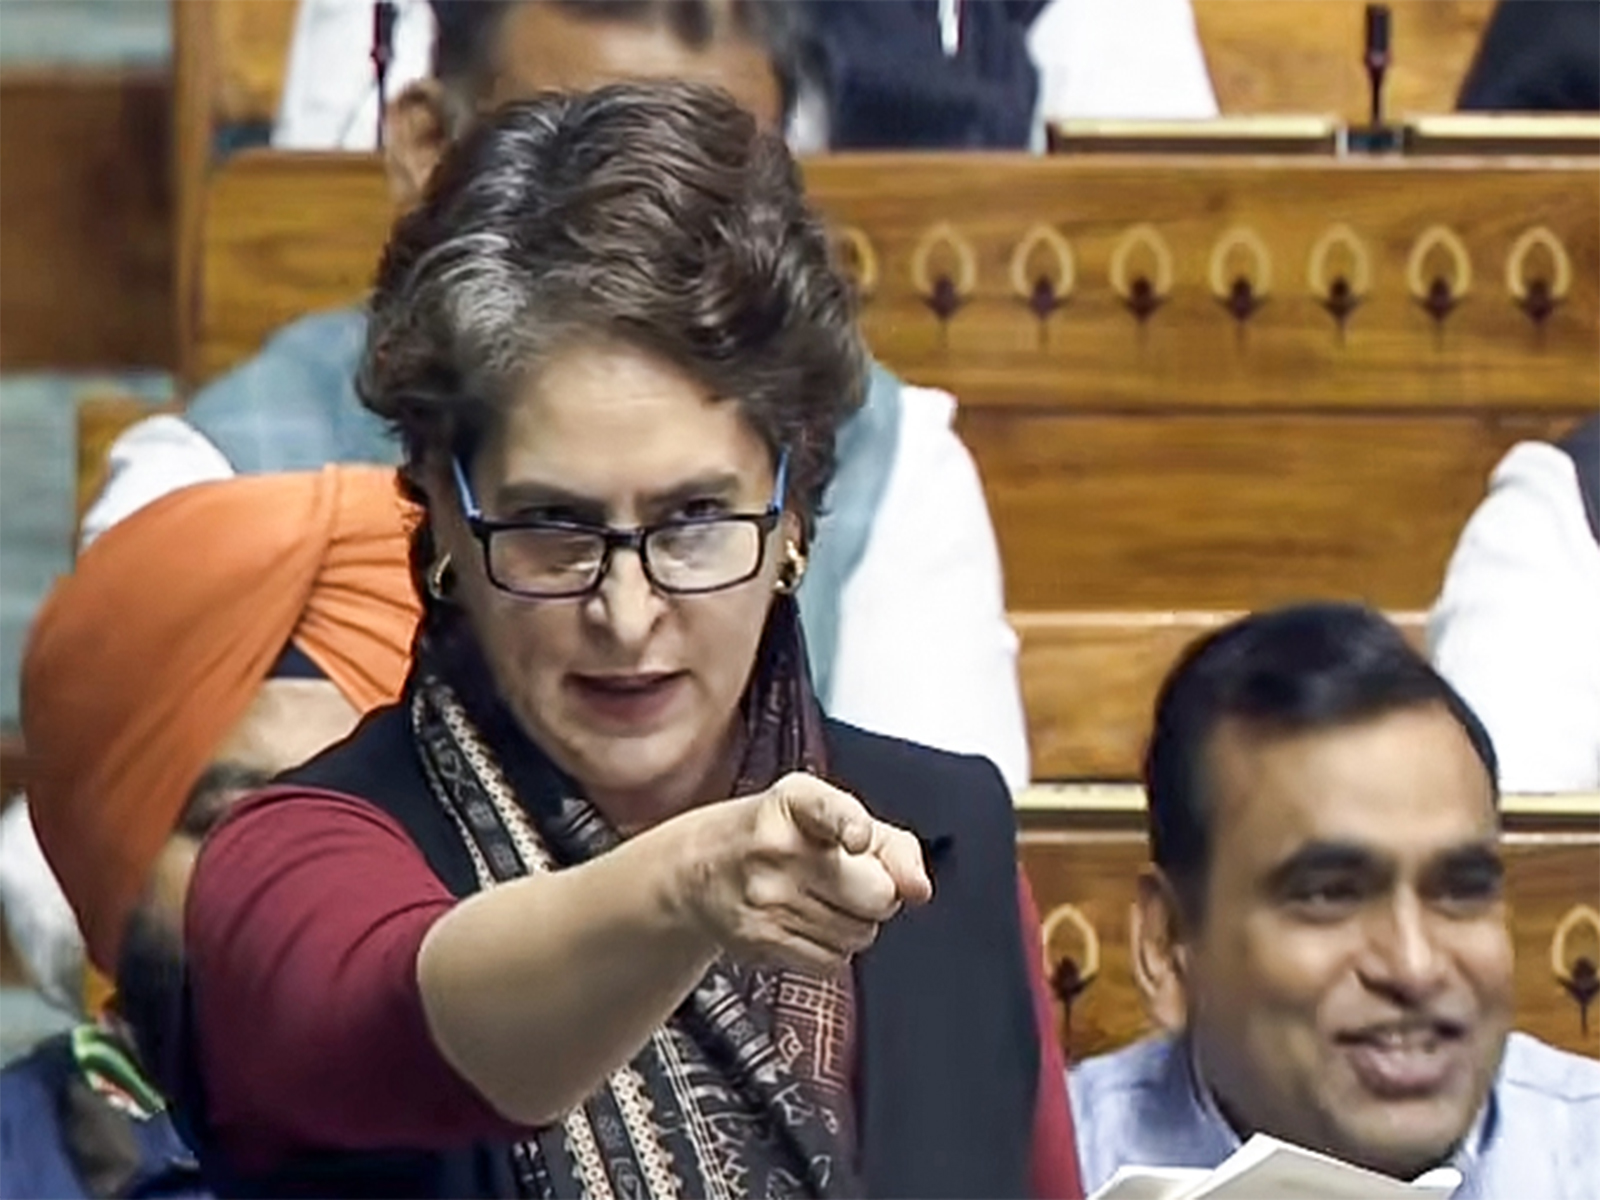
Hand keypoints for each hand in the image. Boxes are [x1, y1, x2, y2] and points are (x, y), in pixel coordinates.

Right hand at [674, 773, 932, 973]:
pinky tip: (804, 923)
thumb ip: (893, 846)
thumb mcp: (832, 816)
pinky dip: (830, 949)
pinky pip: (832, 962)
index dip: (850, 828)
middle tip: (851, 881)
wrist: (699, 869)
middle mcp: (777, 845)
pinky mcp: (758, 939)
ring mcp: (764, 896)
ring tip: (819, 899)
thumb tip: (920, 890)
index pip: (831, 812)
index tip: (855, 839)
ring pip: (860, 934)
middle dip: (878, 895)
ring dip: (853, 924)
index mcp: (797, 800)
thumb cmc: (779, 836)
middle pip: (877, 895)